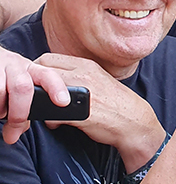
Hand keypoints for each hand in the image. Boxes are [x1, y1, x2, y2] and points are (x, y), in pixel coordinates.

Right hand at [0, 48, 69, 144]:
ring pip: (0, 91)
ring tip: (0, 111)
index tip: (63, 102)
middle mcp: (15, 65)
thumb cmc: (4, 78)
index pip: (48, 76)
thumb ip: (23, 108)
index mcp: (31, 69)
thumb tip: (14, 135)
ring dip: (0, 109)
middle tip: (15, 125)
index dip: (56, 88)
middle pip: (23, 87)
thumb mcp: (17, 87)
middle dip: (19, 112)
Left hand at [34, 53, 164, 169]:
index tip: (38, 83)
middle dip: (33, 85)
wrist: (135, 122)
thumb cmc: (117, 103)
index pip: (48, 59)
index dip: (38, 71)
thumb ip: (78, 75)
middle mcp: (83, 76)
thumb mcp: (99, 79)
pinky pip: (51, 114)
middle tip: (35, 97)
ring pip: (43, 92)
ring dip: (39, 102)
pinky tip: (56, 124)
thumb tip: (53, 79)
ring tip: (45, 111)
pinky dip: (50, 120)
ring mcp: (82, 94)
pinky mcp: (80, 114)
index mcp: (87, 65)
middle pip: (41, 73)